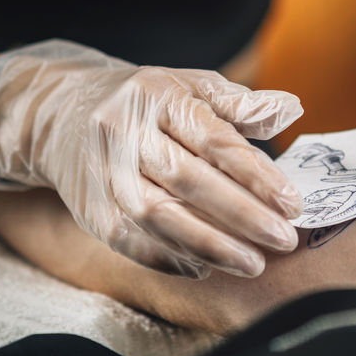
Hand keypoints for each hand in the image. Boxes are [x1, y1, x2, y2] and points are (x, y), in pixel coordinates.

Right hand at [0, 40, 304, 278]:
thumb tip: (291, 109)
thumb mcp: (191, 86)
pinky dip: (167, 258)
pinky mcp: (88, 207)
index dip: (257, 174)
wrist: (63, 112)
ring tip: (252, 263)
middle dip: (241, 215)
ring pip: (156, 216)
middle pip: (188, 179)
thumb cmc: (148, 101)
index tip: (292, 204)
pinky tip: (204, 268)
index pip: (215, 140)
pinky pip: (127, 240)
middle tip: (283, 239)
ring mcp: (103, 172)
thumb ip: (240, 103)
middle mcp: (126, 132)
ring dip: (208, 245)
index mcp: (159, 96)